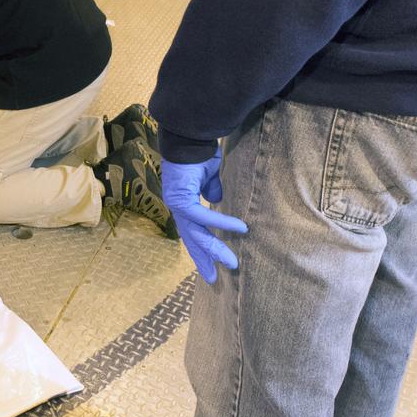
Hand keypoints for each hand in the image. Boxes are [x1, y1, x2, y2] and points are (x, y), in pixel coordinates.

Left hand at [161, 153, 247, 283]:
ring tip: (232, 262)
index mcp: (183, 204)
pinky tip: (238, 229)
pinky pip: (204, 216)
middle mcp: (178, 207)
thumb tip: (217, 201)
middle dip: (204, 259)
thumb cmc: (199, 154)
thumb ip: (211, 190)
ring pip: (197, 234)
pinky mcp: (182, 198)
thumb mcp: (209, 176)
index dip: (201, 249)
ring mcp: (177, 204)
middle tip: (214, 279)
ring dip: (215, 248)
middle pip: (192, 239)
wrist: (188, 137)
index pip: (192, 232)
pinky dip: (221, 223)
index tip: (210, 266)